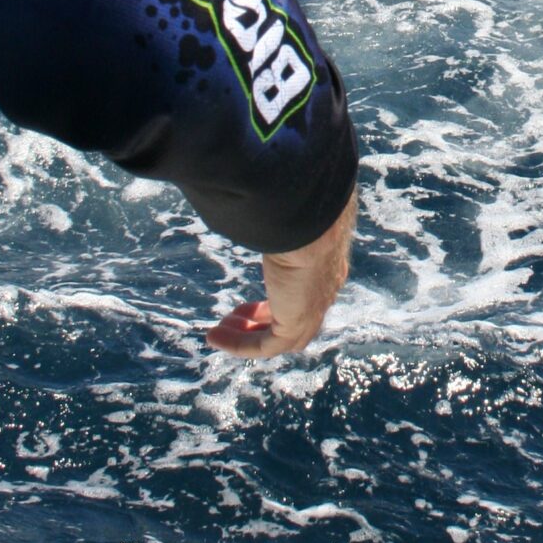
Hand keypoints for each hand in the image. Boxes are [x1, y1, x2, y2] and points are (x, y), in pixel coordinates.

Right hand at [205, 186, 356, 358]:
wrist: (313, 218)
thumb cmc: (300, 208)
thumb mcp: (291, 215)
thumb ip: (280, 216)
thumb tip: (262, 195)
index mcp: (327, 265)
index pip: (303, 292)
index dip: (275, 300)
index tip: (250, 302)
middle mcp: (323, 291)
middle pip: (292, 319)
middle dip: (260, 321)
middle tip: (234, 317)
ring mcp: (313, 310)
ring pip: (279, 338)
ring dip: (248, 336)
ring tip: (219, 330)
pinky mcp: (296, 323)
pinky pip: (264, 347)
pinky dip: (239, 344)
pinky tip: (215, 337)